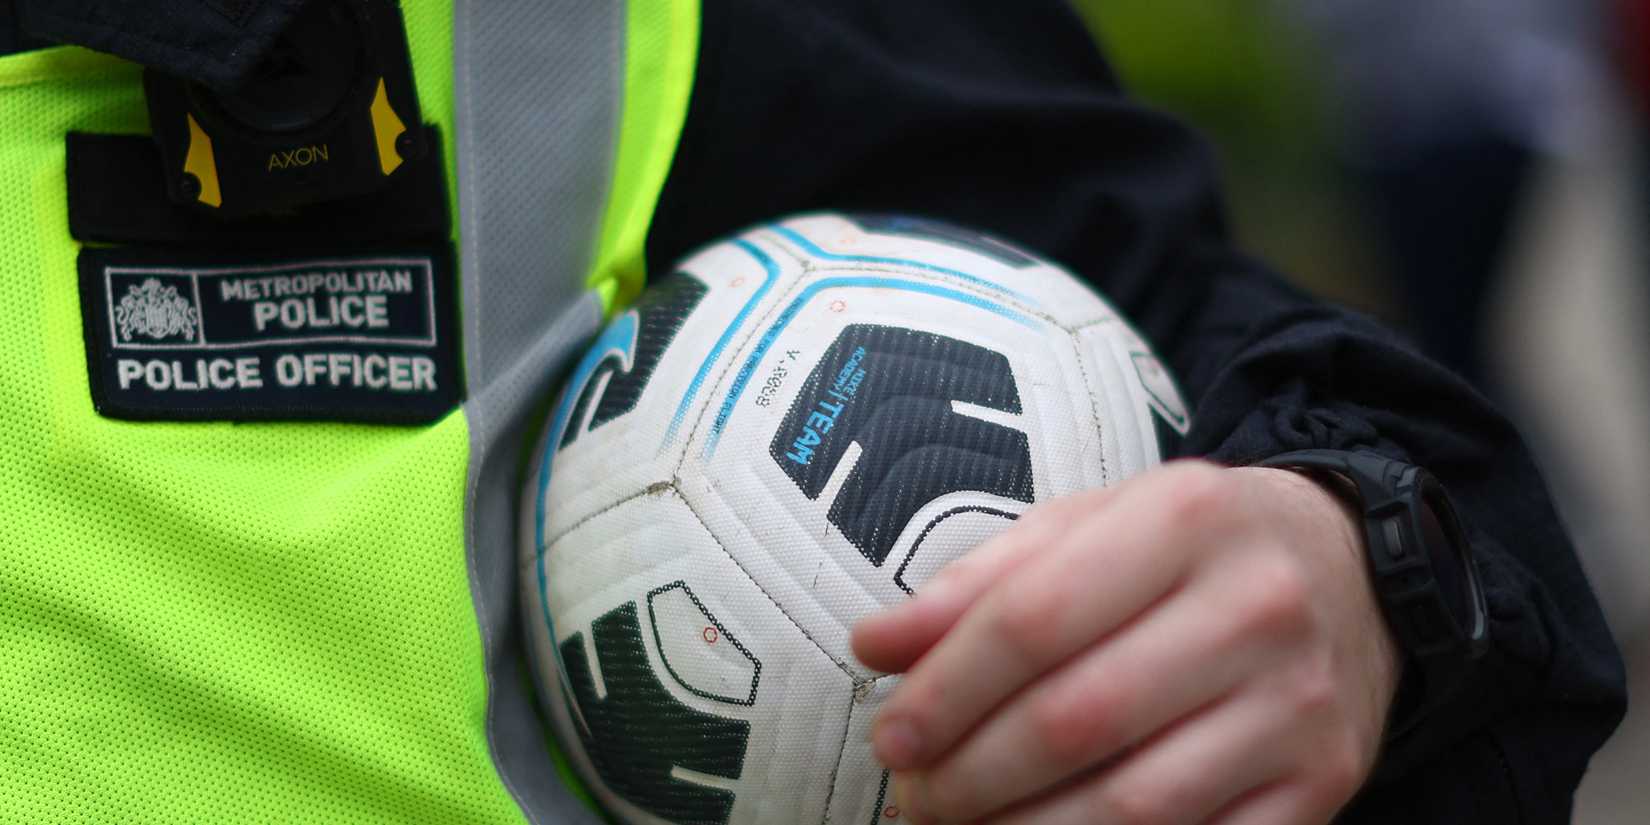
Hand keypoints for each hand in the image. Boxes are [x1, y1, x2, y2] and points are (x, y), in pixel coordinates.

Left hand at [851, 461, 1401, 824]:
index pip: (1033, 619)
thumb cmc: (1187, 548)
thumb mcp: (1087, 526)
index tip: (892, 736)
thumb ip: (978, 582)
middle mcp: (1255, 607)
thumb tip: (875, 645)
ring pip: (1135, 808)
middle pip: (1076, 720)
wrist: (1348, 569)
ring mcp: (1297, 704)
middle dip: (970, 777)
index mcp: (1183, 519)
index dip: (945, 691)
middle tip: (916, 798)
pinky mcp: (1325, 781)